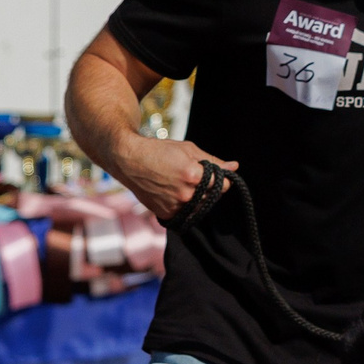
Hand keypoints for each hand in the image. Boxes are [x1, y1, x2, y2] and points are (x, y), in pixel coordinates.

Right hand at [113, 136, 237, 221]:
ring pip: (199, 207)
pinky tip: (171, 192)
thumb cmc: (159, 151)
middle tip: (191, 176)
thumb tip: (235, 166)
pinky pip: (184, 213)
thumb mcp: (188, 150)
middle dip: (207, 188)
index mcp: (193, 176)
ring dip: (196, 198)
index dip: (220, 178)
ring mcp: (175, 206)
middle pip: (211, 197)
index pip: (223, 185)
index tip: (213, 174)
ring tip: (180, 184)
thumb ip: (213, 161)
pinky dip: (181, 205)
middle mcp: (185, 194)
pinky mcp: (165, 214)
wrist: (129, 161)